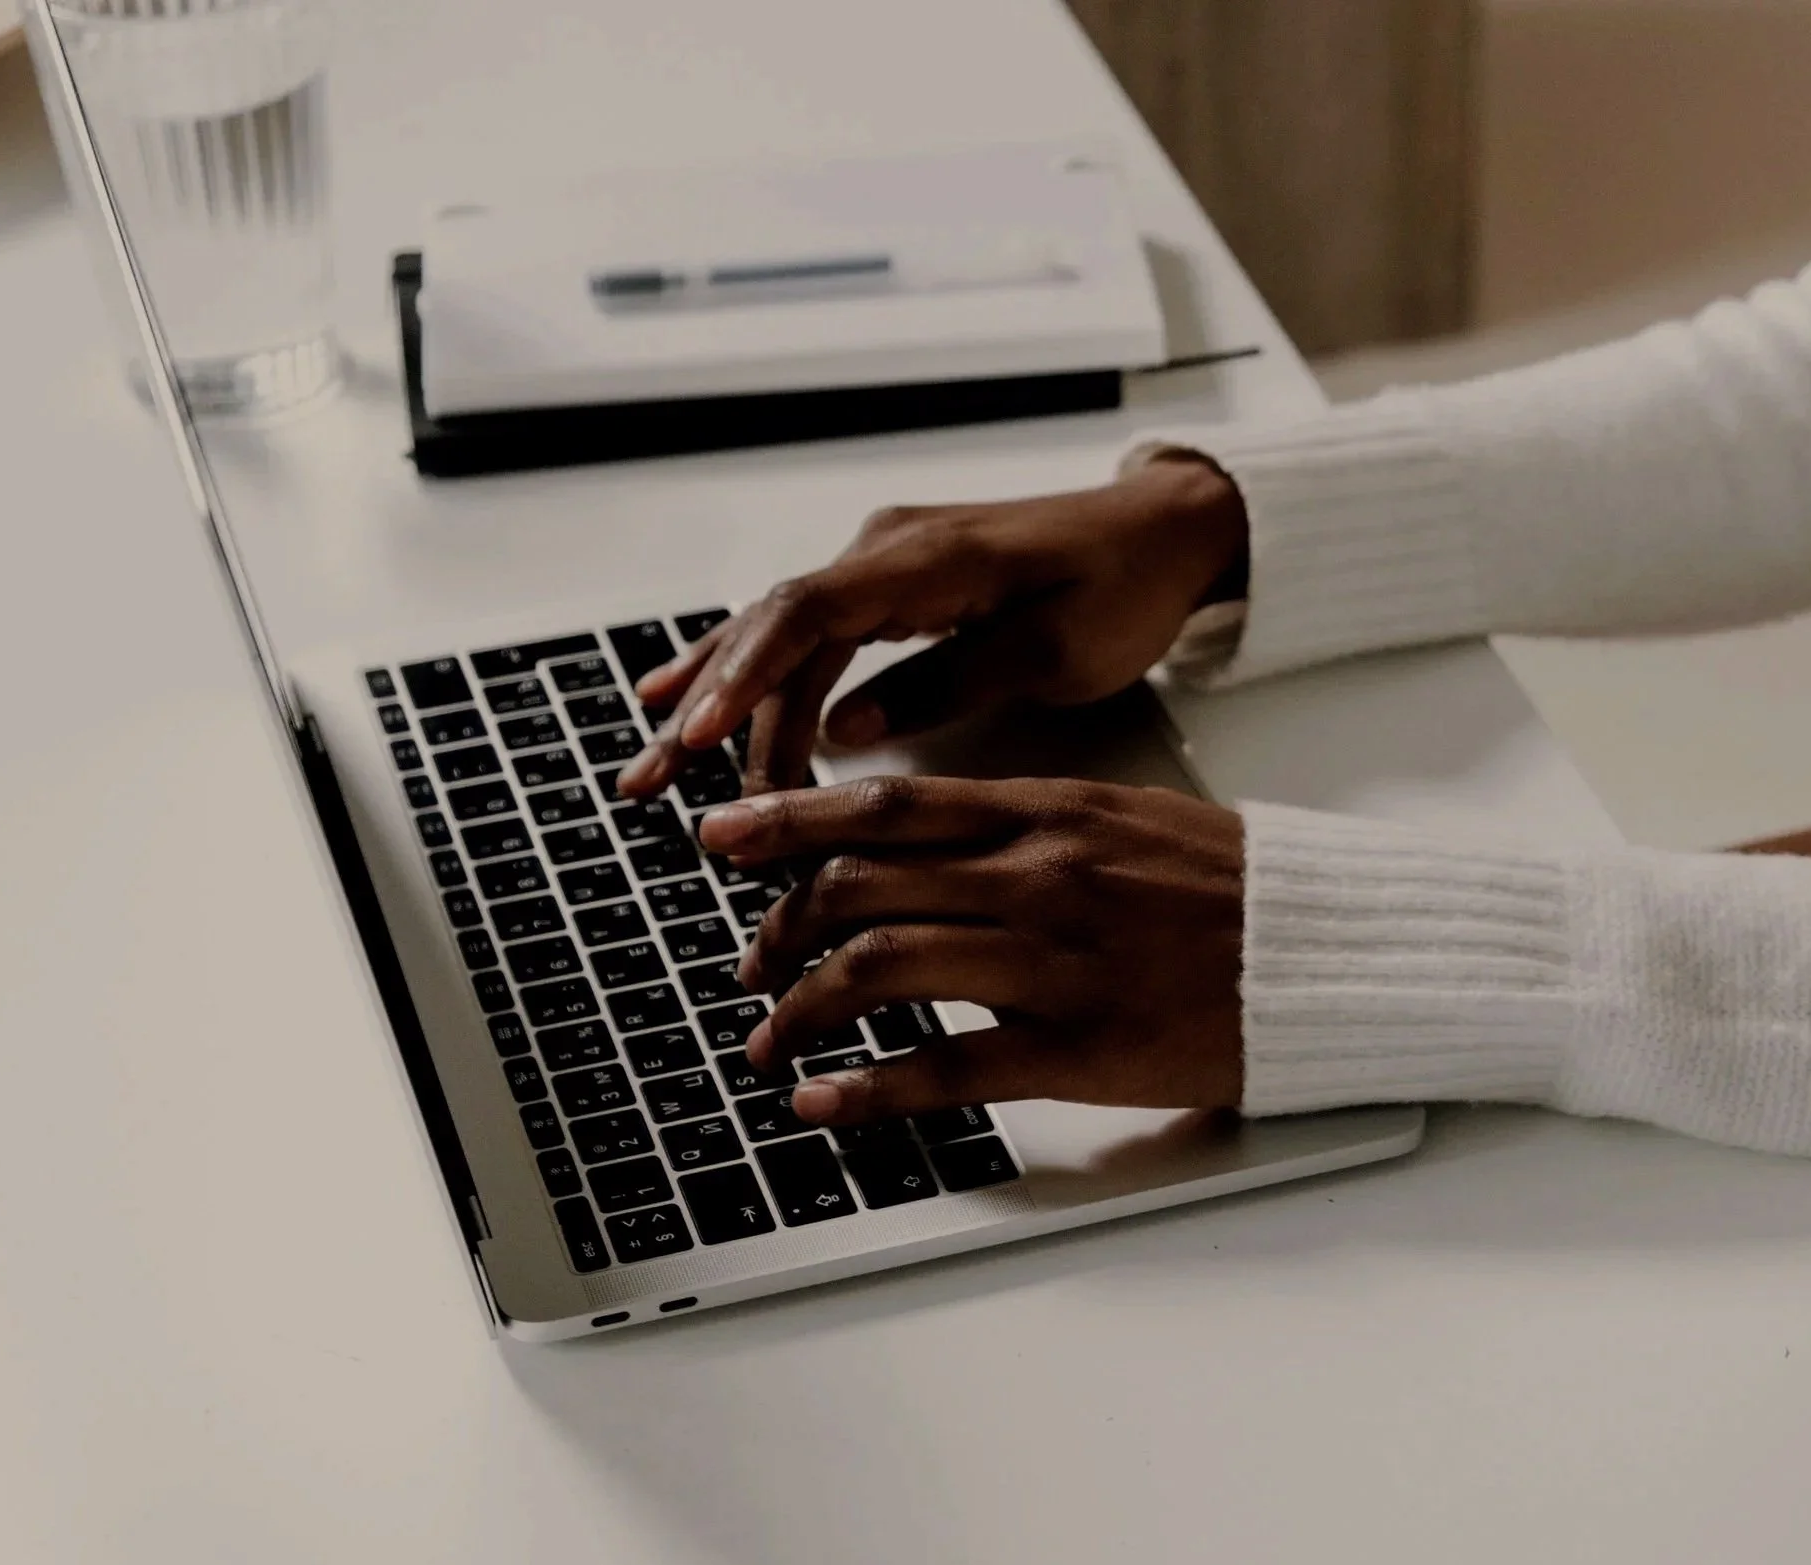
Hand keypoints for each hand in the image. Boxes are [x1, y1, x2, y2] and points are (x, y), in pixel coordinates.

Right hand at [617, 453, 1246, 798]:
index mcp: (928, 558)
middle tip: (653, 786)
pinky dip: (741, 669)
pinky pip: (799, 630)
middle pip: (772, 631)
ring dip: (713, 703)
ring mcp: (882, 564)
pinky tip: (678, 698)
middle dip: (709, 712)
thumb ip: (949, 681)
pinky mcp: (888, 585)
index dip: (745, 677)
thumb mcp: (1055, 648)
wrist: (1161, 533)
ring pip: (774, 635)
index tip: (699, 736)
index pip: (808, 614)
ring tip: (649, 769)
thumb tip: (845, 730)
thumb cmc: (1122, 585)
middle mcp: (888, 550)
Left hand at [695, 776, 1244, 1124]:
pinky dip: (865, 1090)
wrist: (1325, 951)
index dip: (789, 819)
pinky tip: (822, 1103)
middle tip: (750, 961)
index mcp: (1046, 814)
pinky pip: (944, 1069)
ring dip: (802, 1009)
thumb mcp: (1122, 819)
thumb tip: (934, 836)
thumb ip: (1025, 824)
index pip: (886, 805)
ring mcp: (1051, 962)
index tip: (724, 833)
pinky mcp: (1075, 1049)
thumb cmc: (1229, 890)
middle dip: (781, 926)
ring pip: (881, 969)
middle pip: (861, 884)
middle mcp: (1035, 877)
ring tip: (770, 1040)